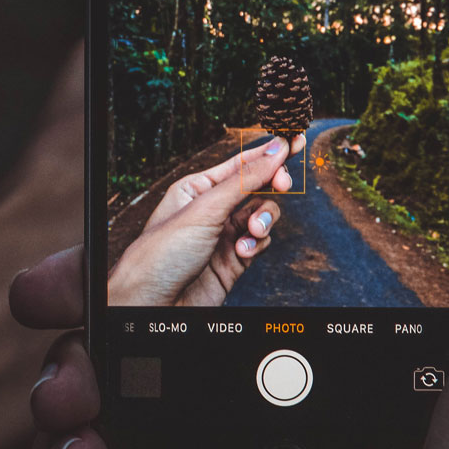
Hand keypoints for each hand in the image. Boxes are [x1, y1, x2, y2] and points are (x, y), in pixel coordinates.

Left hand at [108, 132, 302, 305]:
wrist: (152, 306)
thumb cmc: (162, 255)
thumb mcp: (205, 209)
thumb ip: (244, 180)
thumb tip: (275, 151)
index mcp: (197, 189)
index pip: (241, 164)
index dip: (269, 153)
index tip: (296, 141)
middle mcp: (212, 210)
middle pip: (257, 187)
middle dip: (272, 185)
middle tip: (283, 184)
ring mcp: (225, 235)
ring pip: (263, 215)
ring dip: (264, 219)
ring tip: (254, 230)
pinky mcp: (235, 260)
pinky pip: (260, 242)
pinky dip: (258, 244)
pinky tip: (243, 252)